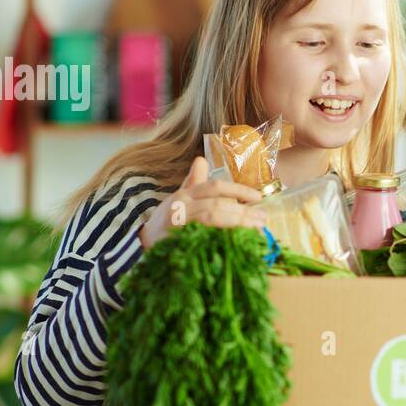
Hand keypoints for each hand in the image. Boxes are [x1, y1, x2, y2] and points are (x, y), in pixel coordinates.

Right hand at [139, 157, 266, 249]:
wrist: (142, 245)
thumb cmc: (168, 221)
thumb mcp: (180, 199)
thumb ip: (193, 182)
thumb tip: (202, 160)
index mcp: (185, 195)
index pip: (214, 187)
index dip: (238, 189)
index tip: (258, 197)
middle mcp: (180, 207)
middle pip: (216, 204)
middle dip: (243, 211)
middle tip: (263, 218)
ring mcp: (177, 225)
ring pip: (211, 219)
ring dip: (237, 223)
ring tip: (257, 228)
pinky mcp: (175, 242)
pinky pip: (203, 239)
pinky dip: (222, 239)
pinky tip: (238, 242)